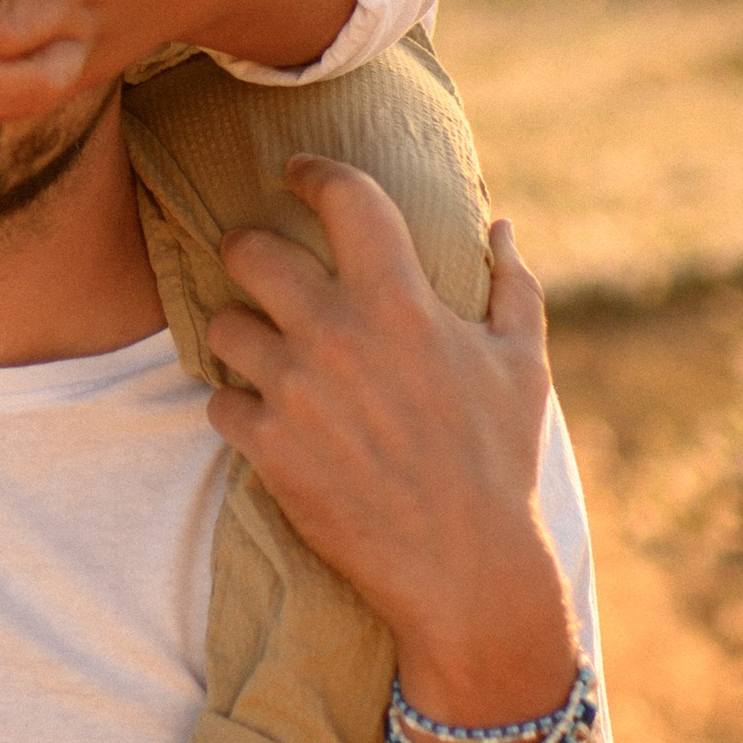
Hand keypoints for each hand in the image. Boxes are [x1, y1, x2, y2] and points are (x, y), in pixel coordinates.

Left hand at [205, 166, 571, 710]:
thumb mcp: (523, 364)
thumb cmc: (503, 461)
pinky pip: (219, 403)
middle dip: (246, 247)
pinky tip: (265, 416)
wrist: (469, 571)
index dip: (311, 172)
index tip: (297, 172)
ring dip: (239, 333)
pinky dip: (237, 407)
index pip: (341, 197)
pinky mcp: (269, 450)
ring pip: (222, 326)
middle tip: (254, 258)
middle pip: (248, 250)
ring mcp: (295, 393)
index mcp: (402, 302)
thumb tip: (499, 226)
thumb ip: (511, 285)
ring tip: (261, 348)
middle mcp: (337, 335)